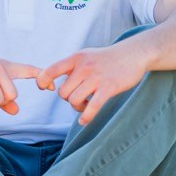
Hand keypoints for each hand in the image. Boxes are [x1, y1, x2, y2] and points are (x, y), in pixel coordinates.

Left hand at [36, 43, 150, 124]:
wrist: (133, 54)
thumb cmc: (106, 58)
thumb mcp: (85, 56)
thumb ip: (69, 67)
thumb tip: (50, 79)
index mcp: (75, 58)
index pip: (51, 70)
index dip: (42, 81)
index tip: (44, 87)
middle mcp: (84, 67)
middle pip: (63, 92)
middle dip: (67, 99)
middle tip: (77, 97)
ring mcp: (96, 78)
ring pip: (74, 100)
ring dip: (77, 107)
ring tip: (85, 104)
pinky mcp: (109, 88)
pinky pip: (92, 107)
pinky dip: (86, 117)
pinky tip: (84, 121)